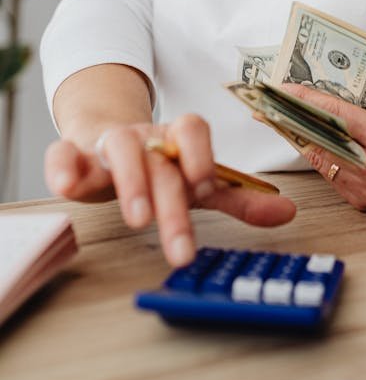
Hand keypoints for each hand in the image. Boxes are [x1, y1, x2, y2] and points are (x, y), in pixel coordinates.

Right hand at [44, 114, 295, 265]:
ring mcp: (109, 144)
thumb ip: (237, 196)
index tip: (205, 189)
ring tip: (137, 218)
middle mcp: (146, 137)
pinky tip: (65, 186)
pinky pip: (64, 153)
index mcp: (176, 139)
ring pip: (119, 149)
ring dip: (130, 182)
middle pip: (161, 162)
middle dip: (172, 205)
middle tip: (181, 249)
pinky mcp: (75, 156)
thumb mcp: (198, 181)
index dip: (200, 156)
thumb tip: (288, 212)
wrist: (107, 137)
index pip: (192, 130)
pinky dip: (63, 166)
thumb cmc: (159, 165)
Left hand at [281, 71, 365, 209]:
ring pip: (322, 160)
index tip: (282, 89)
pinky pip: (331, 174)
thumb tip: (325, 79)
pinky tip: (306, 137)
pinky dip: (319, 155)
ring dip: (302, 138)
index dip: (307, 101)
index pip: (337, 117)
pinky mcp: (365, 201)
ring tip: (280, 116)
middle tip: (268, 104)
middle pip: (323, 140)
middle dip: (295, 119)